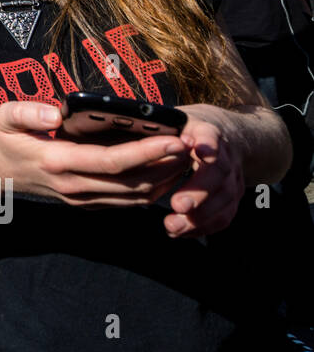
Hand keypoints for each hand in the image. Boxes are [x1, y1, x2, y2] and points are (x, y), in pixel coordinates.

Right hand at [0, 102, 189, 206]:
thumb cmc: (1, 139)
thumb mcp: (4, 117)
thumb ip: (27, 112)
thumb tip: (56, 111)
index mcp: (56, 161)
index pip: (112, 161)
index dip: (147, 152)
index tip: (174, 139)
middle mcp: (73, 185)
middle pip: (132, 183)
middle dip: (166, 166)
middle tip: (192, 145)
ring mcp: (79, 198)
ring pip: (133, 197)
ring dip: (163, 180)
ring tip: (185, 157)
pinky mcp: (84, 203)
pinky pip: (124, 202)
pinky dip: (149, 190)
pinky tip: (164, 172)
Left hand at [159, 105, 245, 238]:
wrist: (221, 137)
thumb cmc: (183, 128)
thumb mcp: (171, 119)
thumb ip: (153, 128)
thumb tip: (118, 128)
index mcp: (205, 129)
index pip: (210, 135)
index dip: (207, 145)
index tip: (200, 153)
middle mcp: (224, 152)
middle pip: (219, 172)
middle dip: (199, 191)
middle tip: (178, 205)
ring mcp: (232, 175)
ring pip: (225, 197)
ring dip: (200, 216)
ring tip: (173, 226)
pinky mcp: (232, 195)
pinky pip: (224, 214)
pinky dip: (204, 226)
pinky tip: (181, 231)